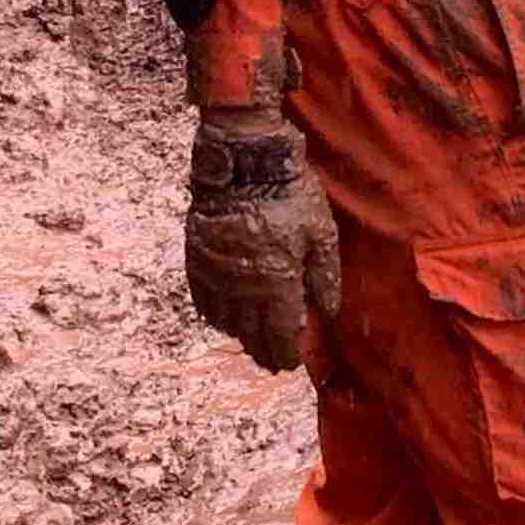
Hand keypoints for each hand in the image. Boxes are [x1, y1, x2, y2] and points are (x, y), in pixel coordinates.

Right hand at [185, 112, 341, 373]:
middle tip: (270, 363)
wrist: (243, 159)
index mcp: (278, 282)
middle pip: (251, 332)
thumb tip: (327, 312)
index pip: (280, 333)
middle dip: (263, 351)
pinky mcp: (198, 258)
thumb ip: (324, 275)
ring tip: (249, 342)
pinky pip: (204, 300)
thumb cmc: (289, 193)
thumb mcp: (321, 232)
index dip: (284, 353)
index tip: (288, 365)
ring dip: (240, 336)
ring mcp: (217, 274)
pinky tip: (223, 319)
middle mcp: (244, 287)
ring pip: (226, 320)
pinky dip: (215, 315)